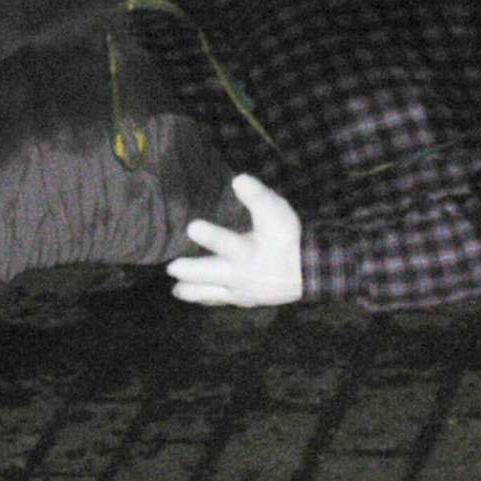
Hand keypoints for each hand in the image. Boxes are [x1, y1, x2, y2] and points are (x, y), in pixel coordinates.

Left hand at [166, 174, 302, 306]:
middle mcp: (241, 273)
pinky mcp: (243, 300)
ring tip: (175, 290)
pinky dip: (205, 299)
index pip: (228, 243)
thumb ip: (257, 197)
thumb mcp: (276, 212)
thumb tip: (238, 179)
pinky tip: (193, 297)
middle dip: (192, 270)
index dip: (211, 235)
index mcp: (248, 251)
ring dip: (192, 290)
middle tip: (172, 267)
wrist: (308, 270)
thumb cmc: (287, 237)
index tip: (191, 227)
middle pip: (211, 273)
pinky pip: (220, 301)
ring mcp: (240, 290)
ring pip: (211, 292)